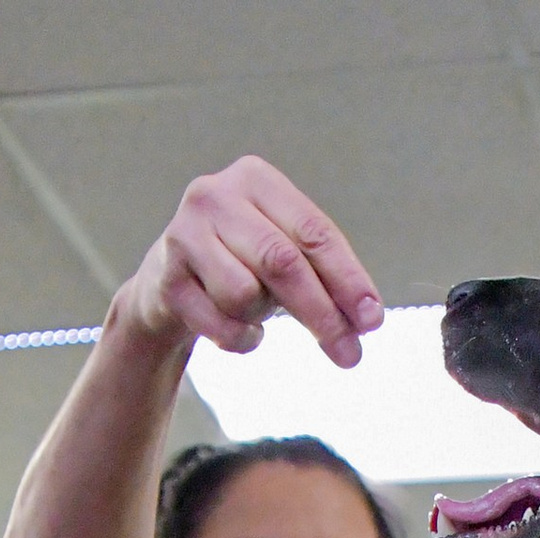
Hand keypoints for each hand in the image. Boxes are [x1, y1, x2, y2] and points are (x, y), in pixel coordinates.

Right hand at [126, 157, 382, 368]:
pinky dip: (239, 339)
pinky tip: (236, 328)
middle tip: (351, 356)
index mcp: (256, 179)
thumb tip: (367, 319)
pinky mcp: (166, 278)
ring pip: (244, 294)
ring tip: (255, 311)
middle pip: (282, 262)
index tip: (372, 322)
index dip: (347, 279)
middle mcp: (216, 195)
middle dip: (322, 314)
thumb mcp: (285, 255)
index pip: (313, 232)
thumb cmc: (242, 264)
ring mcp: (185, 234)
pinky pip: (220, 325)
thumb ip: (325, 275)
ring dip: (260, 317)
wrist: (169, 282)